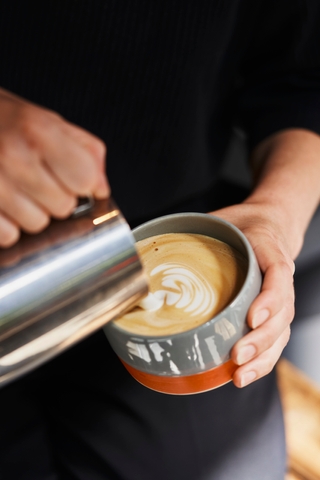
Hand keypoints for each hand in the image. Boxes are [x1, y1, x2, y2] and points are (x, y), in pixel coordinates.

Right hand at [0, 88, 109, 246]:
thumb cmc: (3, 121)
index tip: (73, 177)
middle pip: (63, 207)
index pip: (86, 180)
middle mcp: (15, 157)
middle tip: (38, 179)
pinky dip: (8, 226)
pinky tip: (2, 203)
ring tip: (18, 190)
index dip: (83, 182)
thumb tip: (101, 188)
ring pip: (37, 224)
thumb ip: (86, 151)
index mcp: (38, 131)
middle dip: (56, 197)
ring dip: (32, 213)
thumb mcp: (47, 120)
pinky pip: (9, 236)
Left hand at [210, 200, 294, 387]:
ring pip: (281, 333)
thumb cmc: (243, 225)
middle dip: (261, 339)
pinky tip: (244, 374)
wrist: (269, 225)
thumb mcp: (223, 217)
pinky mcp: (275, 313)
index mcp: (270, 252)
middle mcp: (280, 279)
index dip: (269, 300)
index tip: (252, 317)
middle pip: (282, 314)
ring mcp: (281, 298)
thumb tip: (149, 245)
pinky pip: (275, 340)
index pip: (278, 276)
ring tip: (240, 375)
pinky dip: (262, 361)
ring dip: (262, 357)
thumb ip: (196, 230)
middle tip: (237, 354)